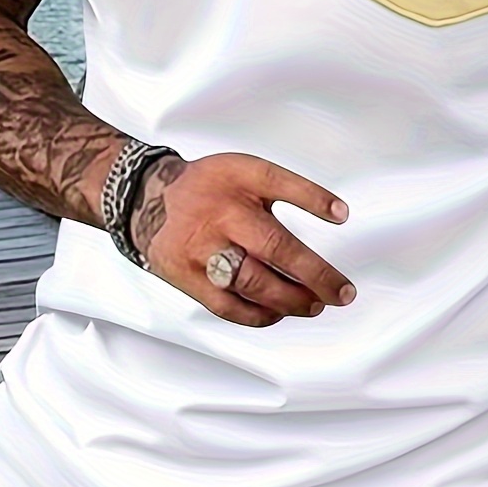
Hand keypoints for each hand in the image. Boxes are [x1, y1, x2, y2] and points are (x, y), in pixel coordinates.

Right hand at [127, 152, 355, 327]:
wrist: (146, 200)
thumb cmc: (206, 188)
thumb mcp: (244, 170)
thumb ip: (287, 189)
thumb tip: (337, 213)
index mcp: (236, 180)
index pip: (279, 183)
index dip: (314, 199)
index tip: (341, 215)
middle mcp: (219, 214)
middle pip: (274, 246)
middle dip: (315, 274)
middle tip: (341, 292)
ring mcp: (201, 249)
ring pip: (253, 283)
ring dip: (291, 299)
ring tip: (313, 304)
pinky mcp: (187, 277)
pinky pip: (228, 306)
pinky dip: (258, 315)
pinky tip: (278, 313)